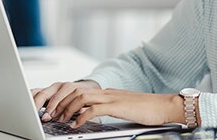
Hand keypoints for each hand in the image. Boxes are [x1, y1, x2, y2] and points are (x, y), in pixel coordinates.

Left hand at [32, 82, 185, 127]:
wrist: (165, 106)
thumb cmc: (148, 109)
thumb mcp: (123, 108)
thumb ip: (108, 108)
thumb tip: (93, 115)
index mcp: (108, 92)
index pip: (80, 90)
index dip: (65, 99)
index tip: (55, 110)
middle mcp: (107, 92)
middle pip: (76, 91)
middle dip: (60, 103)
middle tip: (51, 115)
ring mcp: (112, 97)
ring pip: (81, 97)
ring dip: (67, 109)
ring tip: (60, 120)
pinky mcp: (117, 106)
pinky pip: (93, 109)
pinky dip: (81, 117)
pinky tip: (75, 125)